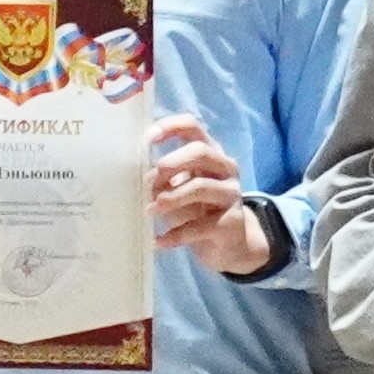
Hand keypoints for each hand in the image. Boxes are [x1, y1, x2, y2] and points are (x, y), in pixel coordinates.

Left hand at [148, 115, 271, 274]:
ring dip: (170, 198)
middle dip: (171, 163)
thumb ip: (164, 179)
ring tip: (150, 211)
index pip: (193, 127)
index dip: (170, 127)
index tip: (147, 140)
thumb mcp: (179, 190)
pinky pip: (199, 226)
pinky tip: (158, 241)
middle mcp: (225, 168)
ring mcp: (232, 194)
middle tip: (149, 181)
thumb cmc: (198, 211)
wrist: (230, 245)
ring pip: (200, 187)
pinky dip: (175, 234)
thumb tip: (142, 179)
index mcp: (210, 154)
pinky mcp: (231, 222)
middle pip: (200, 152)